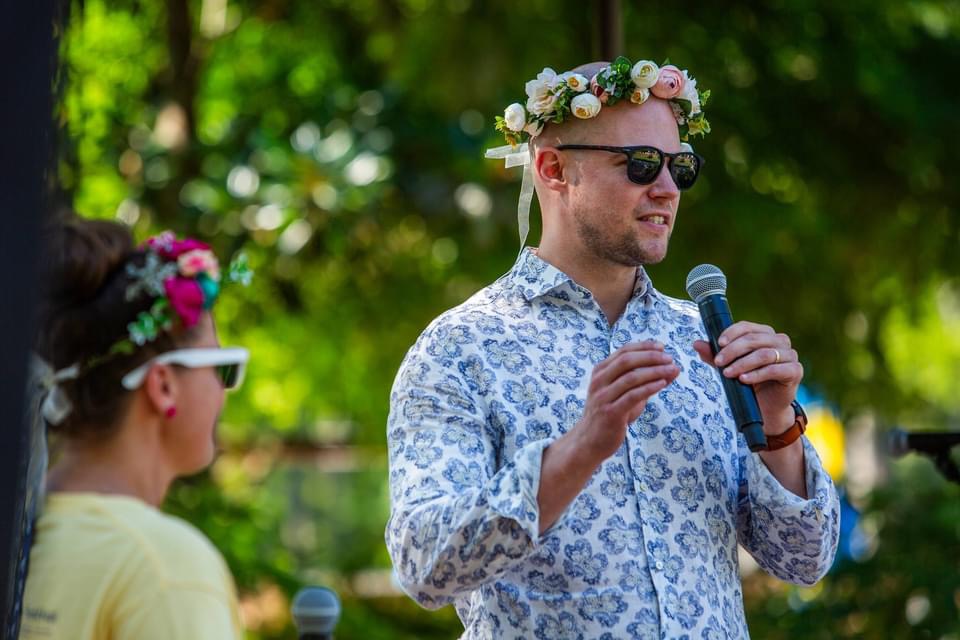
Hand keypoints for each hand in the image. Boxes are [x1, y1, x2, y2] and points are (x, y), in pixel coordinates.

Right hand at [576, 341, 680, 460]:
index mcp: (600, 371)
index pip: (623, 351)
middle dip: (651, 357)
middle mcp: (599, 381)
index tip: (662, 347)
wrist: (590, 441)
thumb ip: (647, 380)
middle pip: (627, 360)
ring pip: (631, 377)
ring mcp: (603, 397)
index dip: (644, 346)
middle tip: (670, 359)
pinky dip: (649, 387)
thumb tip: (673, 368)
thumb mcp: (628, 393)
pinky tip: (663, 384)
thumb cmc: (611, 414)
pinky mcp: (610, 413)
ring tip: (672, 370)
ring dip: (655, 371)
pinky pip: (632, 396)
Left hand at [693, 322, 801, 432]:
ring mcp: (790, 355)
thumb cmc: (748, 382)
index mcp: (764, 334)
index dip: (731, 333)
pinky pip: (775, 369)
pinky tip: (744, 380)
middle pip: (754, 339)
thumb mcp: (729, 366)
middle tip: (718, 362)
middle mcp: (780, 341)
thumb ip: (714, 355)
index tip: (718, 344)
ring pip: (764, 354)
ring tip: (728, 374)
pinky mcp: (795, 371)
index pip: (747, 327)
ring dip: (743, 363)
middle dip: (733, 351)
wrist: (765, 406)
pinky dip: (757, 374)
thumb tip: (696, 343)